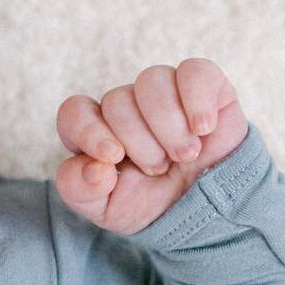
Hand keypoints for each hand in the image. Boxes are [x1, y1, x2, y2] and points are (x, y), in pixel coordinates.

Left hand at [53, 58, 246, 235]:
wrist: (209, 212)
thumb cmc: (153, 204)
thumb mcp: (107, 210)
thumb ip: (80, 190)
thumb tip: (94, 168)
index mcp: (97, 132)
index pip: (74, 112)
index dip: (88, 131)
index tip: (113, 156)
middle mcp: (127, 105)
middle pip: (116, 101)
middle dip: (140, 143)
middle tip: (160, 169)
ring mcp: (164, 92)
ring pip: (151, 81)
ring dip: (168, 125)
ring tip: (186, 155)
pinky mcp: (203, 85)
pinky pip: (194, 71)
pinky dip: (197, 101)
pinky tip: (203, 129)